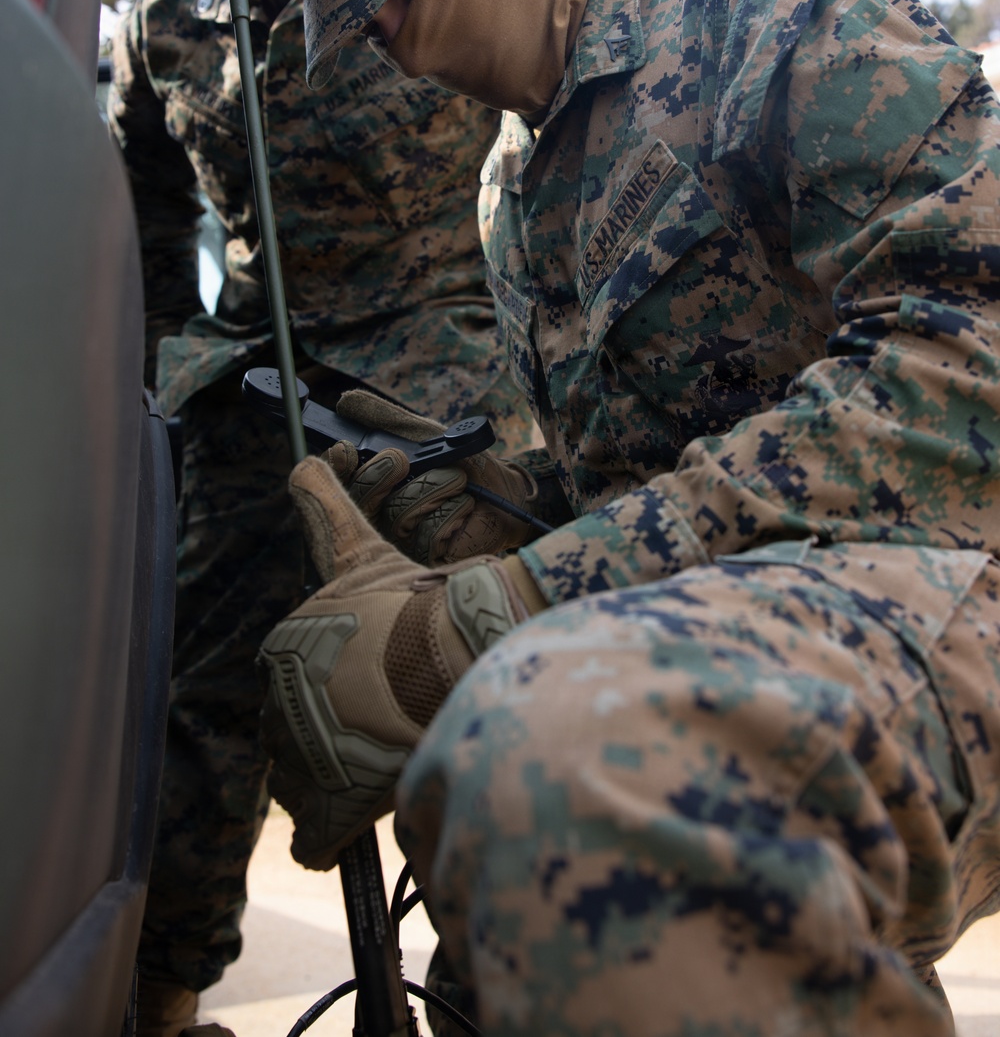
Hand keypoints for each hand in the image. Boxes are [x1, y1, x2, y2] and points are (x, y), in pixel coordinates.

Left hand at [259, 455, 534, 869]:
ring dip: (339, 775)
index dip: (339, 674)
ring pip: (305, 779)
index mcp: (284, 646)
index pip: (294, 672)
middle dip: (336, 725)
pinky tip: (361, 819)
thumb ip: (325, 505)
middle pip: (299, 726)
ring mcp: (301, 761)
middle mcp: (278, 705)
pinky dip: (334, 836)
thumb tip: (300, 461)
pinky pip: (315, 839)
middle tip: (393, 714)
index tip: (379, 673)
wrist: (459, 655)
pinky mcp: (329, 811)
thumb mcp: (364, 548)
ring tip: (391, 755)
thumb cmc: (419, 604)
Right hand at [323, 387, 540, 564]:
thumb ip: (386, 419)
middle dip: (383, 472)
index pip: (339, 479)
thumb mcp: (425, 434)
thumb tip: (347, 403)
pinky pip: (429, 533)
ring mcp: (404, 540)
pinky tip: (465, 508)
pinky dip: (453, 510)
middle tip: (403, 460)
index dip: (337, 466)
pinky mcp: (429, 557)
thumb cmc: (463, 464)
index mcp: (376, 484)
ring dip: (435, 487)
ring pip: (400, 513)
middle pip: (361, 497)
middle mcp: (381, 514)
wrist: (505, 490)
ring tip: (457, 482)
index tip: (347, 451)